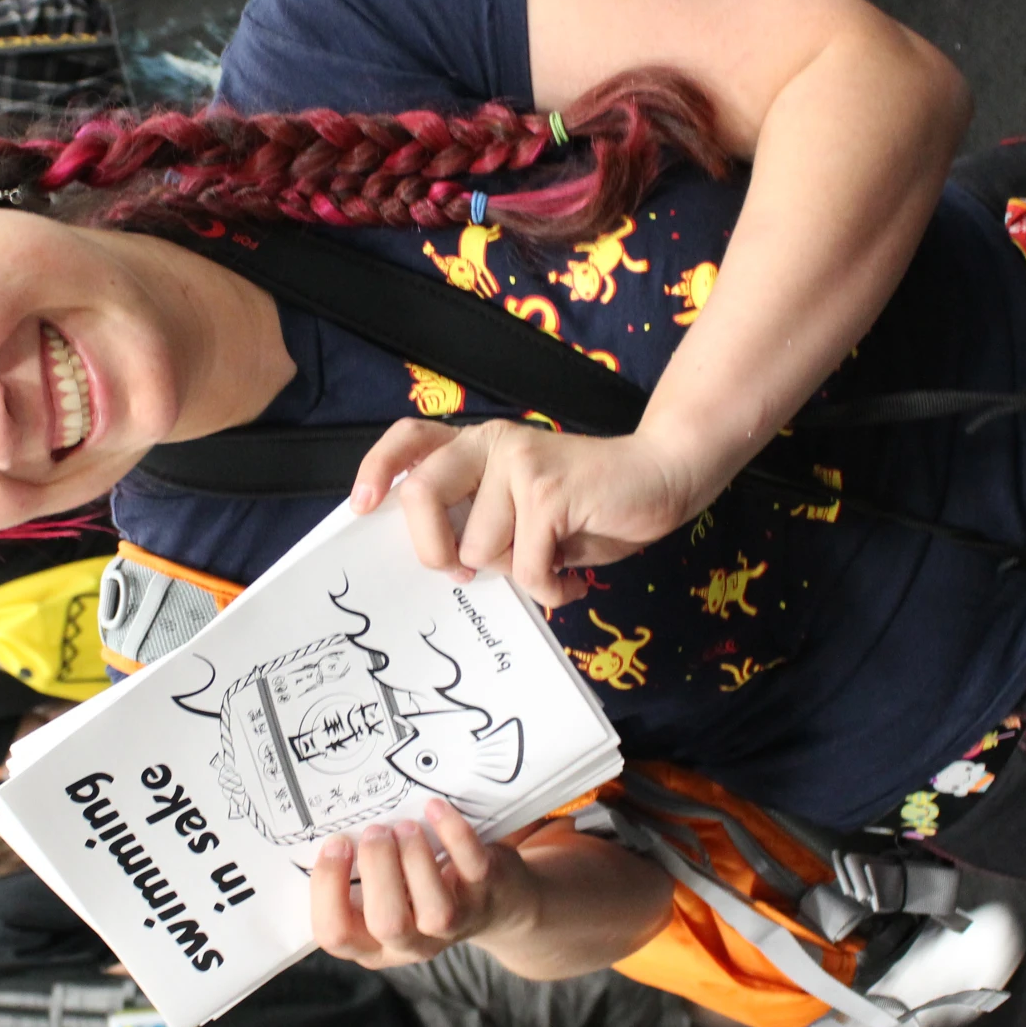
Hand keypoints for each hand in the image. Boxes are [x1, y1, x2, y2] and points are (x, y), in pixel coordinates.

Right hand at [310, 800, 536, 968]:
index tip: (335, 845)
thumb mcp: (380, 900)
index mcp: (372, 945)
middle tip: (375, 832)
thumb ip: (354, 882)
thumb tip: (326, 832)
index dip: (328, 889)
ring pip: (434, 909)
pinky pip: (471, 865)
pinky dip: (452, 832)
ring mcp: (453, 924)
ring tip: (405, 826)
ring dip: (414, 857)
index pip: (335, 935)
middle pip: (387, 923)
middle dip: (377, 868)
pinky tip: (435, 809)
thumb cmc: (419, 892)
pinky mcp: (484, 894)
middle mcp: (410, 944)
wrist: (493, 904)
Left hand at [351, 420, 702, 606]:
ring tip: (549, 562)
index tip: (362, 507)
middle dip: (436, 552)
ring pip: (478, 548)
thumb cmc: (589, 506)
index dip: (379, 469)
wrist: (663, 476)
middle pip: (420, 497)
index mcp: (478, 446)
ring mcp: (519, 462)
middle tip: (468, 575)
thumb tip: (442, 563)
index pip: (411, 439)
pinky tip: (571, 580)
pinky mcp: (548, 490)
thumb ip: (482, 519)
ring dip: (515, 573)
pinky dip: (550, 588)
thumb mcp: (523, 510)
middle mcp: (491, 443)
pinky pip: (525, 566)